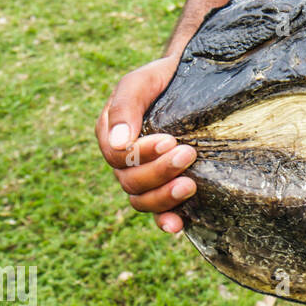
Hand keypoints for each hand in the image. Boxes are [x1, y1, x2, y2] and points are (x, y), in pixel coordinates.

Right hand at [94, 55, 195, 233]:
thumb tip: (119, 142)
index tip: (170, 140)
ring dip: (165, 198)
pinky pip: (160, 212)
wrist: (193, 79)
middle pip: (131, 182)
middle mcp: (124, 162)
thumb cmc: (163, 79)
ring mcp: (146, 177)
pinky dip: (167, 221)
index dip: (142, 154)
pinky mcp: (168, 186)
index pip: (118, 157)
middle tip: (189, 154)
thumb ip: (125, 106)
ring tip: (190, 185)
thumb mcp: (140, 82)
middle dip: (160, 172)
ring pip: (142, 201)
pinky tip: (178, 226)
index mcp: (111, 136)